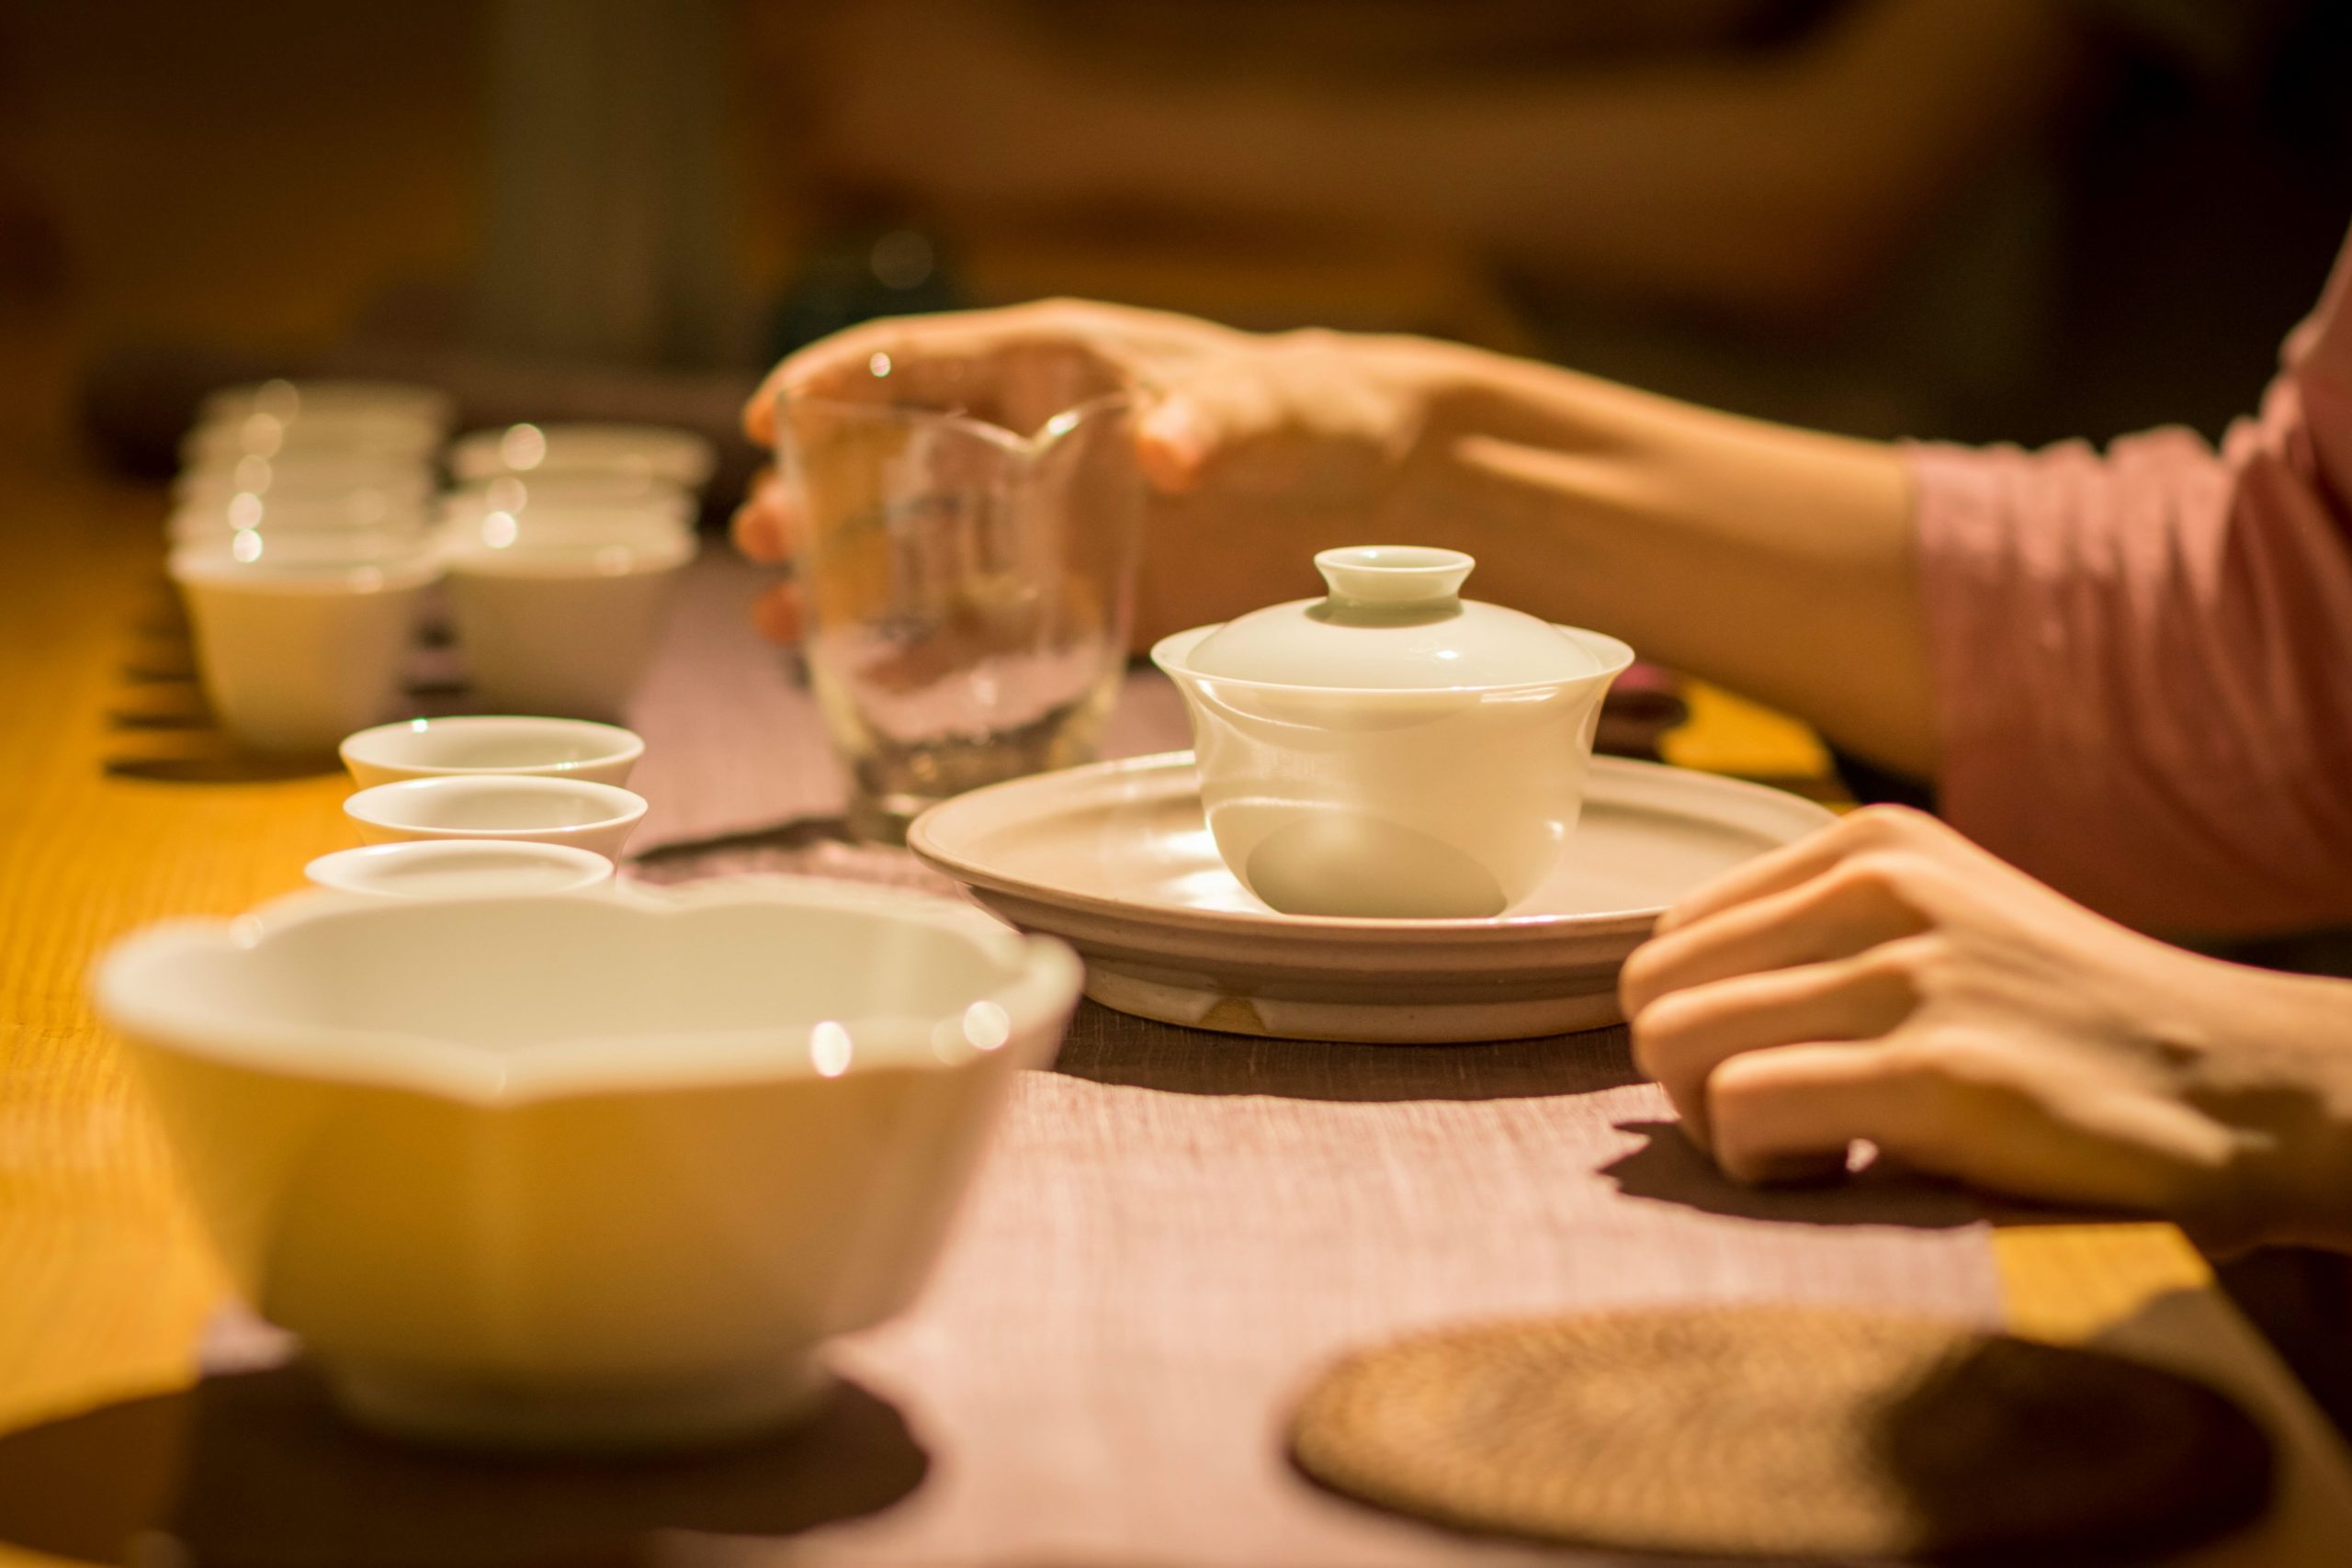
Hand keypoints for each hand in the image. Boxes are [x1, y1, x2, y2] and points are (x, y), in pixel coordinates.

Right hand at [734, 300, 1457, 646]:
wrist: (1388, 486)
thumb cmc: (1327, 414)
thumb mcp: (1278, 409)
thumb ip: (1219, 423)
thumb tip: (1162, 448)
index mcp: (1060, 365)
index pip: (919, 357)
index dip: (832, 379)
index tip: (765, 422)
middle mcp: (1036, 436)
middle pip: (896, 458)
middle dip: (819, 497)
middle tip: (760, 540)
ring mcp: (1054, 517)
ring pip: (927, 545)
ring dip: (853, 580)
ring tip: (783, 622)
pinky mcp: (1088, 588)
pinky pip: (992, 621)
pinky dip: (935, 651)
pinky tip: (882, 684)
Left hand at [1620, 805, 2351, 1251]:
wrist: (2255, 1091)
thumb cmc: (2077, 1035)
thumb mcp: (1945, 932)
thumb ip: (1817, 944)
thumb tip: (1663, 1011)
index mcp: (1869, 844)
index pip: (1669, 935)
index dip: (1696, 1027)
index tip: (1774, 1072)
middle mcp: (1878, 883)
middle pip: (1651, 991)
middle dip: (1686, 1081)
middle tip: (1782, 1126)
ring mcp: (1909, 970)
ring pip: (1675, 1045)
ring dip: (1719, 1127)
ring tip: (1819, 1147)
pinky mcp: (1937, 1070)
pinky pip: (1744, 1110)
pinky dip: (1762, 1163)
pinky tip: (1846, 1170)